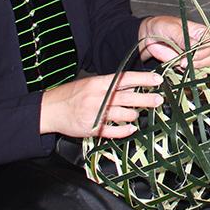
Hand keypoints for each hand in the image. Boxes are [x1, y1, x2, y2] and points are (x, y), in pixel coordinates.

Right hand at [40, 71, 163, 138]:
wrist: (50, 110)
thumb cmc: (71, 95)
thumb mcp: (91, 83)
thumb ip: (111, 85)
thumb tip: (134, 86)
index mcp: (99, 83)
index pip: (125, 78)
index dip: (143, 79)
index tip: (158, 80)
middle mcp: (98, 97)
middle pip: (128, 97)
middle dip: (146, 99)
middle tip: (159, 100)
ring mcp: (95, 113)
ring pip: (124, 114)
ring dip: (133, 115)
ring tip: (136, 114)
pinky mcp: (92, 129)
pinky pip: (114, 131)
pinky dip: (125, 130)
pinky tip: (131, 128)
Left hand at [139, 16, 209, 67]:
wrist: (150, 36)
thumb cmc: (162, 26)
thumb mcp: (172, 28)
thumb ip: (183, 37)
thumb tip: (194, 45)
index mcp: (201, 33)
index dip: (203, 51)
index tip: (192, 55)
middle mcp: (201, 45)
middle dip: (199, 62)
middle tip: (184, 63)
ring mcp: (195, 56)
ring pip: (205, 67)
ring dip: (195, 69)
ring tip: (181, 65)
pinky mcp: (188, 65)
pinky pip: (195, 73)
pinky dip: (190, 75)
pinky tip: (181, 70)